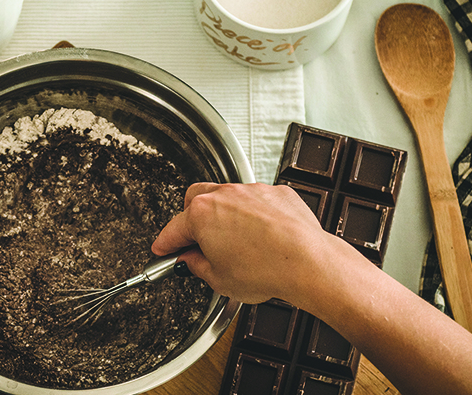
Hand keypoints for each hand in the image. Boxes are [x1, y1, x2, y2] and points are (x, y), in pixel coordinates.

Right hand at [152, 182, 336, 304]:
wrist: (308, 263)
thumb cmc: (265, 270)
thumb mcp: (219, 279)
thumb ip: (197, 266)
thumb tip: (192, 261)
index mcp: (201, 214)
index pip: (174, 229)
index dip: (165, 243)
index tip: (163, 248)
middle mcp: (223, 195)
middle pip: (195, 199)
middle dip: (191, 217)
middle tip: (197, 240)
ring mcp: (251, 191)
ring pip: (227, 196)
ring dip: (224, 213)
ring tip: (235, 240)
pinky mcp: (276, 193)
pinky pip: (257, 200)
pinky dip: (254, 214)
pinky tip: (262, 235)